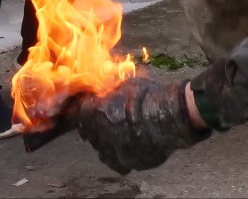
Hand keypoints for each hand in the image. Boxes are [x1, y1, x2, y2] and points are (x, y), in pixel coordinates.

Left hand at [77, 76, 206, 174]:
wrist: (169, 116)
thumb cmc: (148, 96)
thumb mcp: (126, 84)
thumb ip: (111, 91)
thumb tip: (108, 90)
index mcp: (92, 114)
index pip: (79, 111)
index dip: (88, 107)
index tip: (95, 104)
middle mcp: (97, 136)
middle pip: (89, 132)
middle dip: (97, 125)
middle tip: (112, 118)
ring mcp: (111, 153)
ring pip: (103, 149)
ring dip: (109, 141)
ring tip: (125, 132)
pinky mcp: (127, 164)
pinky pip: (120, 160)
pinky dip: (125, 152)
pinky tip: (135, 143)